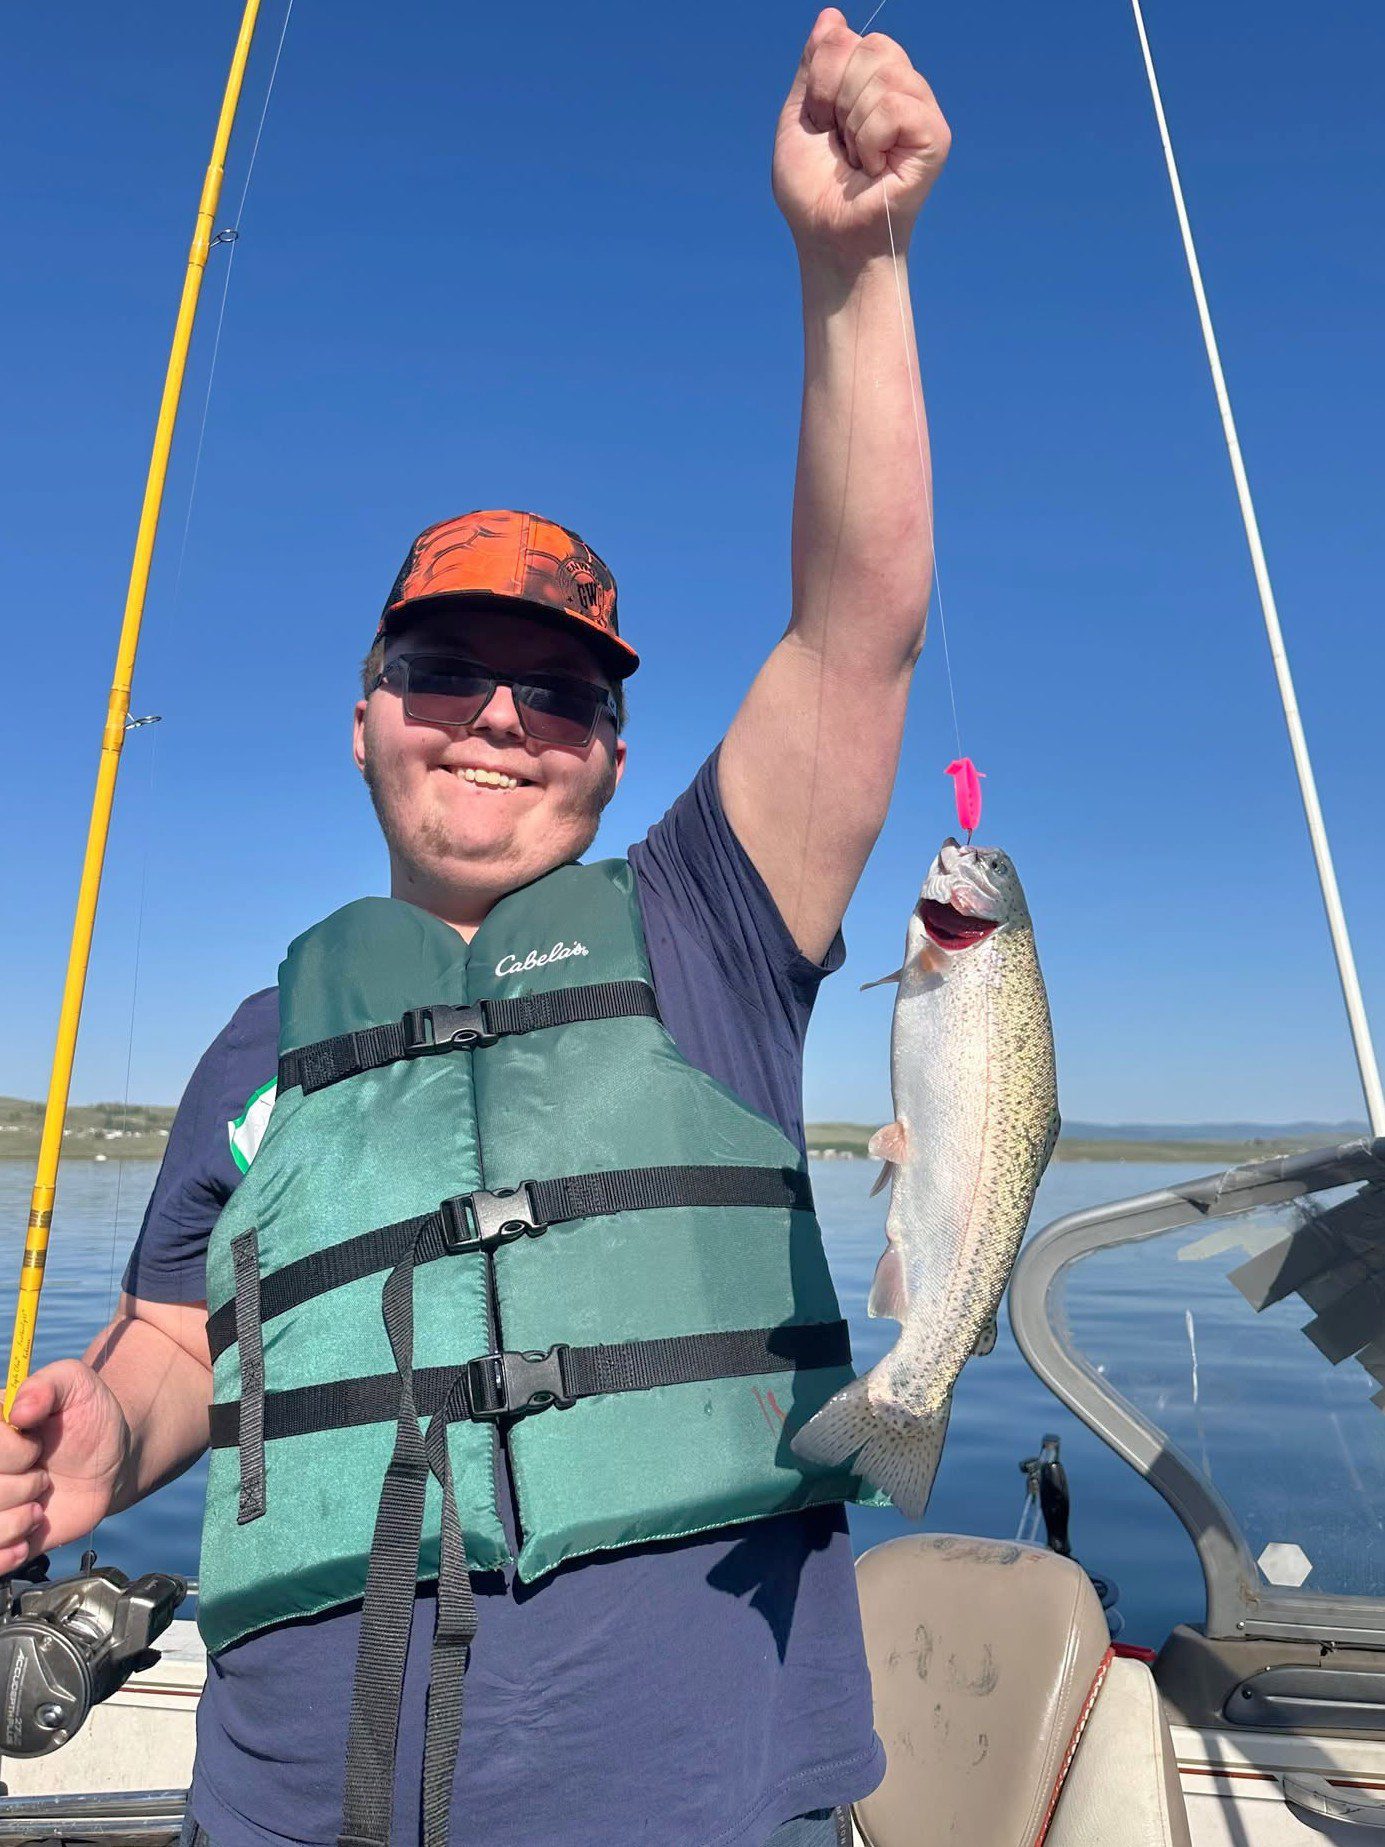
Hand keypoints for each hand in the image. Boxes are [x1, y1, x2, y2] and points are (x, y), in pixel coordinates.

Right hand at [0, 1361, 130, 1569]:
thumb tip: (18, 1411)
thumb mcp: (75, 1383)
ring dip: (16, 1521)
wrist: (112, 1458)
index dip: (13, 1451)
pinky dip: (5, 1555)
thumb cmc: (90, 1415)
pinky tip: (26, 1542)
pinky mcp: (5, 1535)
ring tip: (39, 1508)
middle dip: (22, 1485)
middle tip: (44, 1476)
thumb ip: (46, 1385)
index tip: (38, 1443)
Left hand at [774, 8, 949, 262]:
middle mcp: (902, 91)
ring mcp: (922, 113)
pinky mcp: (935, 138)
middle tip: (841, 145)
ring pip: (883, 73)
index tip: (822, 125)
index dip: (823, 81)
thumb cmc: (812, 191)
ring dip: (853, 125)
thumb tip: (832, 16)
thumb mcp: (800, 118)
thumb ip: (814, 67)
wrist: (827, 237)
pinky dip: (871, 138)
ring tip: (859, 161)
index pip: (850, 40)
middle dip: (837, 98)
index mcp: (872, 83)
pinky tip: (874, 168)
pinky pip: (896, 106)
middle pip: (870, 47)